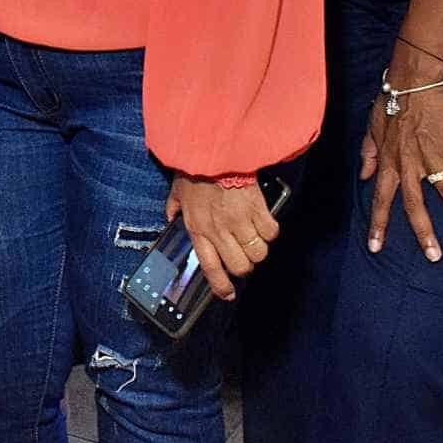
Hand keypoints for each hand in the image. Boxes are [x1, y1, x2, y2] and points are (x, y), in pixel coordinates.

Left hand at [166, 175, 281, 300]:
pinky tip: (263, 222)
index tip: (228, 293)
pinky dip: (269, 231)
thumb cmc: (194, 169)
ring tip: (253, 238)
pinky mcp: (258, 209)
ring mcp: (241, 221)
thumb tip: (171, 216)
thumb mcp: (176, 191)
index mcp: (198, 228)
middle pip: (241, 266)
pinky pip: (271, 232)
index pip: (211, 267)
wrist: (214, 148)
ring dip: (258, 249)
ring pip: (258, 253)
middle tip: (242, 254)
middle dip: (244, 266)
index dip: (221, 286)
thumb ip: (174, 207)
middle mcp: (220, 230)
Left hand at [361, 74, 442, 261]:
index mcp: (388, 162)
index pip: (380, 199)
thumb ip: (369, 154)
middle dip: (424, 233)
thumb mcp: (371, 128)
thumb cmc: (388, 101)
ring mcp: (429, 155)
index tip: (375, 247)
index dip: (378, 224)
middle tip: (435, 257)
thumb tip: (365, 176)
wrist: (410, 80)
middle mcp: (407, 164)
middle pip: (415, 205)